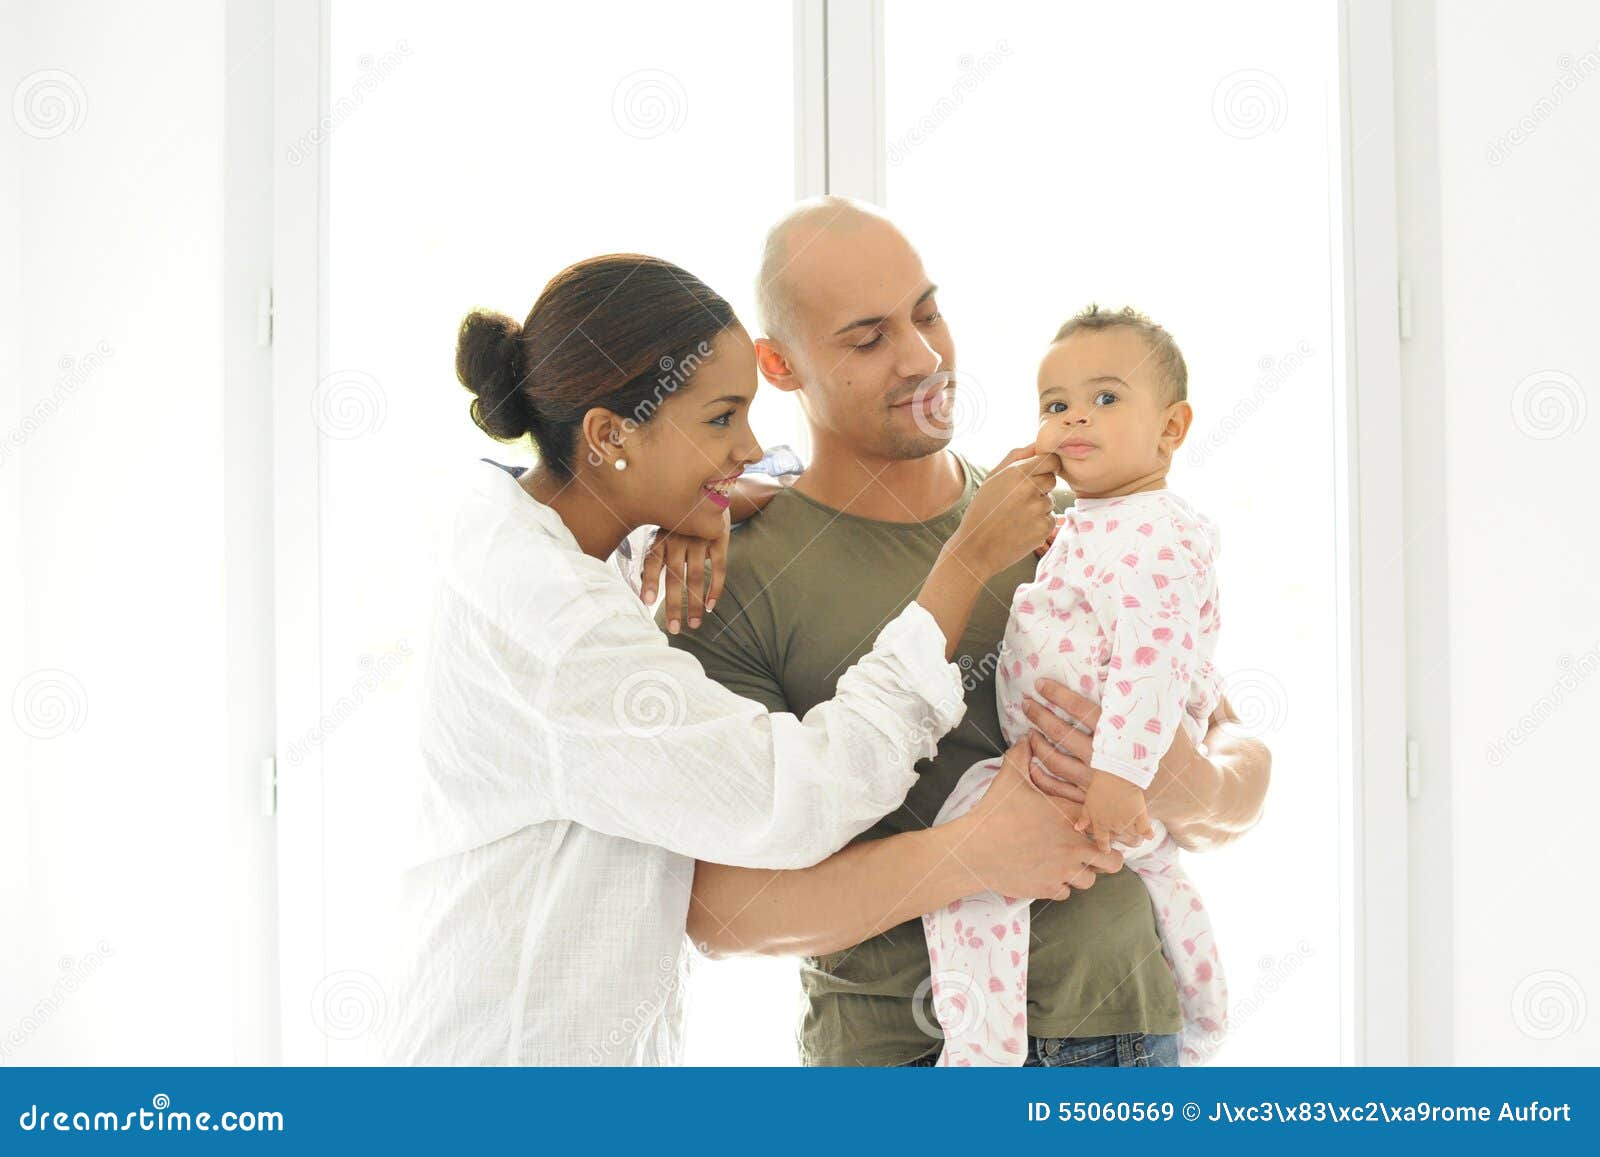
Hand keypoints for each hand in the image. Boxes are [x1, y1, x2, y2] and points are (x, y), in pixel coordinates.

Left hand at [639, 514, 728, 633]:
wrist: (707, 489)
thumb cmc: (678, 520)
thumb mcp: (662, 530)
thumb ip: (654, 554)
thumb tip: (638, 584)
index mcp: (661, 536)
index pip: (652, 561)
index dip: (649, 581)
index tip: (647, 603)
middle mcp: (679, 537)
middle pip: (675, 576)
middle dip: (673, 605)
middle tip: (673, 629)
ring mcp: (700, 538)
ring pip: (696, 576)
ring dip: (695, 604)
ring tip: (693, 625)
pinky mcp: (720, 538)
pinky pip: (718, 568)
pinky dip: (715, 589)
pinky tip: (711, 607)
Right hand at [946, 445, 1061, 578]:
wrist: (976, 548)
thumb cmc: (982, 510)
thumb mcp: (992, 478)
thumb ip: (1016, 457)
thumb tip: (1037, 443)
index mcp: (1018, 473)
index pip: (1052, 460)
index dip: (1047, 466)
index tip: (1038, 473)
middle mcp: (1031, 490)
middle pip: (1052, 479)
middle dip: (1041, 486)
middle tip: (1019, 499)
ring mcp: (1039, 510)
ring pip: (1049, 500)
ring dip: (1038, 506)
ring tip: (1016, 516)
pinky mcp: (1044, 529)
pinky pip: (1050, 519)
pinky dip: (1039, 523)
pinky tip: (1021, 528)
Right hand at [951, 741, 1123, 901]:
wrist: (974, 850)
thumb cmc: (994, 813)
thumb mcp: (1009, 778)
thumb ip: (1022, 756)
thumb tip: (1025, 738)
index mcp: (1071, 817)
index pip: (1109, 825)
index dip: (1108, 826)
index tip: (1099, 826)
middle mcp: (1074, 846)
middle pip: (1114, 861)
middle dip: (1106, 857)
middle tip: (1091, 850)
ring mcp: (1063, 871)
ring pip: (1091, 880)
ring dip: (1082, 873)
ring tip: (1067, 863)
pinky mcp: (1049, 889)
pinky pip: (1067, 893)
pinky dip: (1060, 886)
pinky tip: (1048, 874)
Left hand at [1021, 677, 1214, 827]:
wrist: (1186, 791)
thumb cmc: (1174, 748)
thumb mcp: (1164, 717)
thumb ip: (1142, 696)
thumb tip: (1118, 665)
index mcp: (1124, 735)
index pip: (1083, 710)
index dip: (1059, 695)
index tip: (1041, 684)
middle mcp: (1108, 761)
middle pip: (1064, 734)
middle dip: (1041, 716)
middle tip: (1026, 703)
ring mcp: (1101, 785)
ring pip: (1058, 764)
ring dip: (1038, 746)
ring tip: (1028, 731)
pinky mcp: (1098, 802)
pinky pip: (1062, 792)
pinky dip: (1043, 778)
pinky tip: (1031, 764)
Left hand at [1076, 770, 1153, 851]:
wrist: (1115, 775)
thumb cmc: (1099, 788)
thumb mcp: (1088, 804)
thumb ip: (1084, 818)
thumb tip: (1077, 829)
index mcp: (1100, 825)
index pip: (1102, 843)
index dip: (1104, 847)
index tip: (1106, 849)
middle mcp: (1114, 827)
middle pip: (1118, 837)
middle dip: (1118, 835)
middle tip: (1120, 829)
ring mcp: (1127, 822)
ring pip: (1131, 834)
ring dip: (1133, 834)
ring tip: (1134, 831)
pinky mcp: (1139, 815)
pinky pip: (1145, 829)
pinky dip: (1148, 833)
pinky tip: (1150, 835)